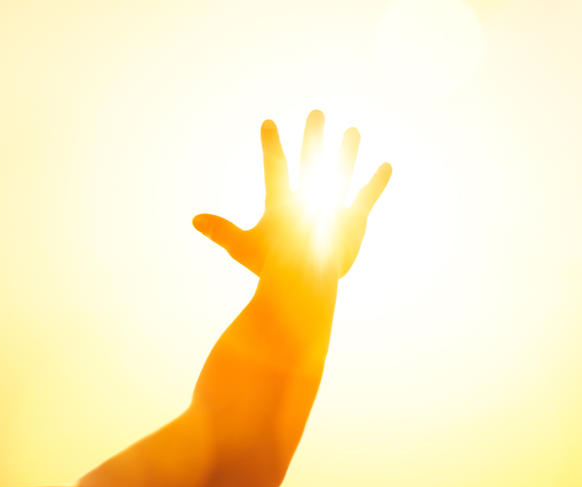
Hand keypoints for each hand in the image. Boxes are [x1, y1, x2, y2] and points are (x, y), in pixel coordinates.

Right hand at [193, 110, 391, 278]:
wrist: (302, 279)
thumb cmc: (269, 266)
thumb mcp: (241, 247)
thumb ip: (220, 231)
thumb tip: (194, 220)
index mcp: (282, 204)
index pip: (275, 169)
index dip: (271, 145)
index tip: (269, 123)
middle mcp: (309, 198)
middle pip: (312, 162)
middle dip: (313, 137)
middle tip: (317, 113)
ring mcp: (333, 207)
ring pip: (342, 172)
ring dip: (348, 151)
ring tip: (352, 131)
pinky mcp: (354, 222)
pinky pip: (367, 197)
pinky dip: (377, 182)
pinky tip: (387, 166)